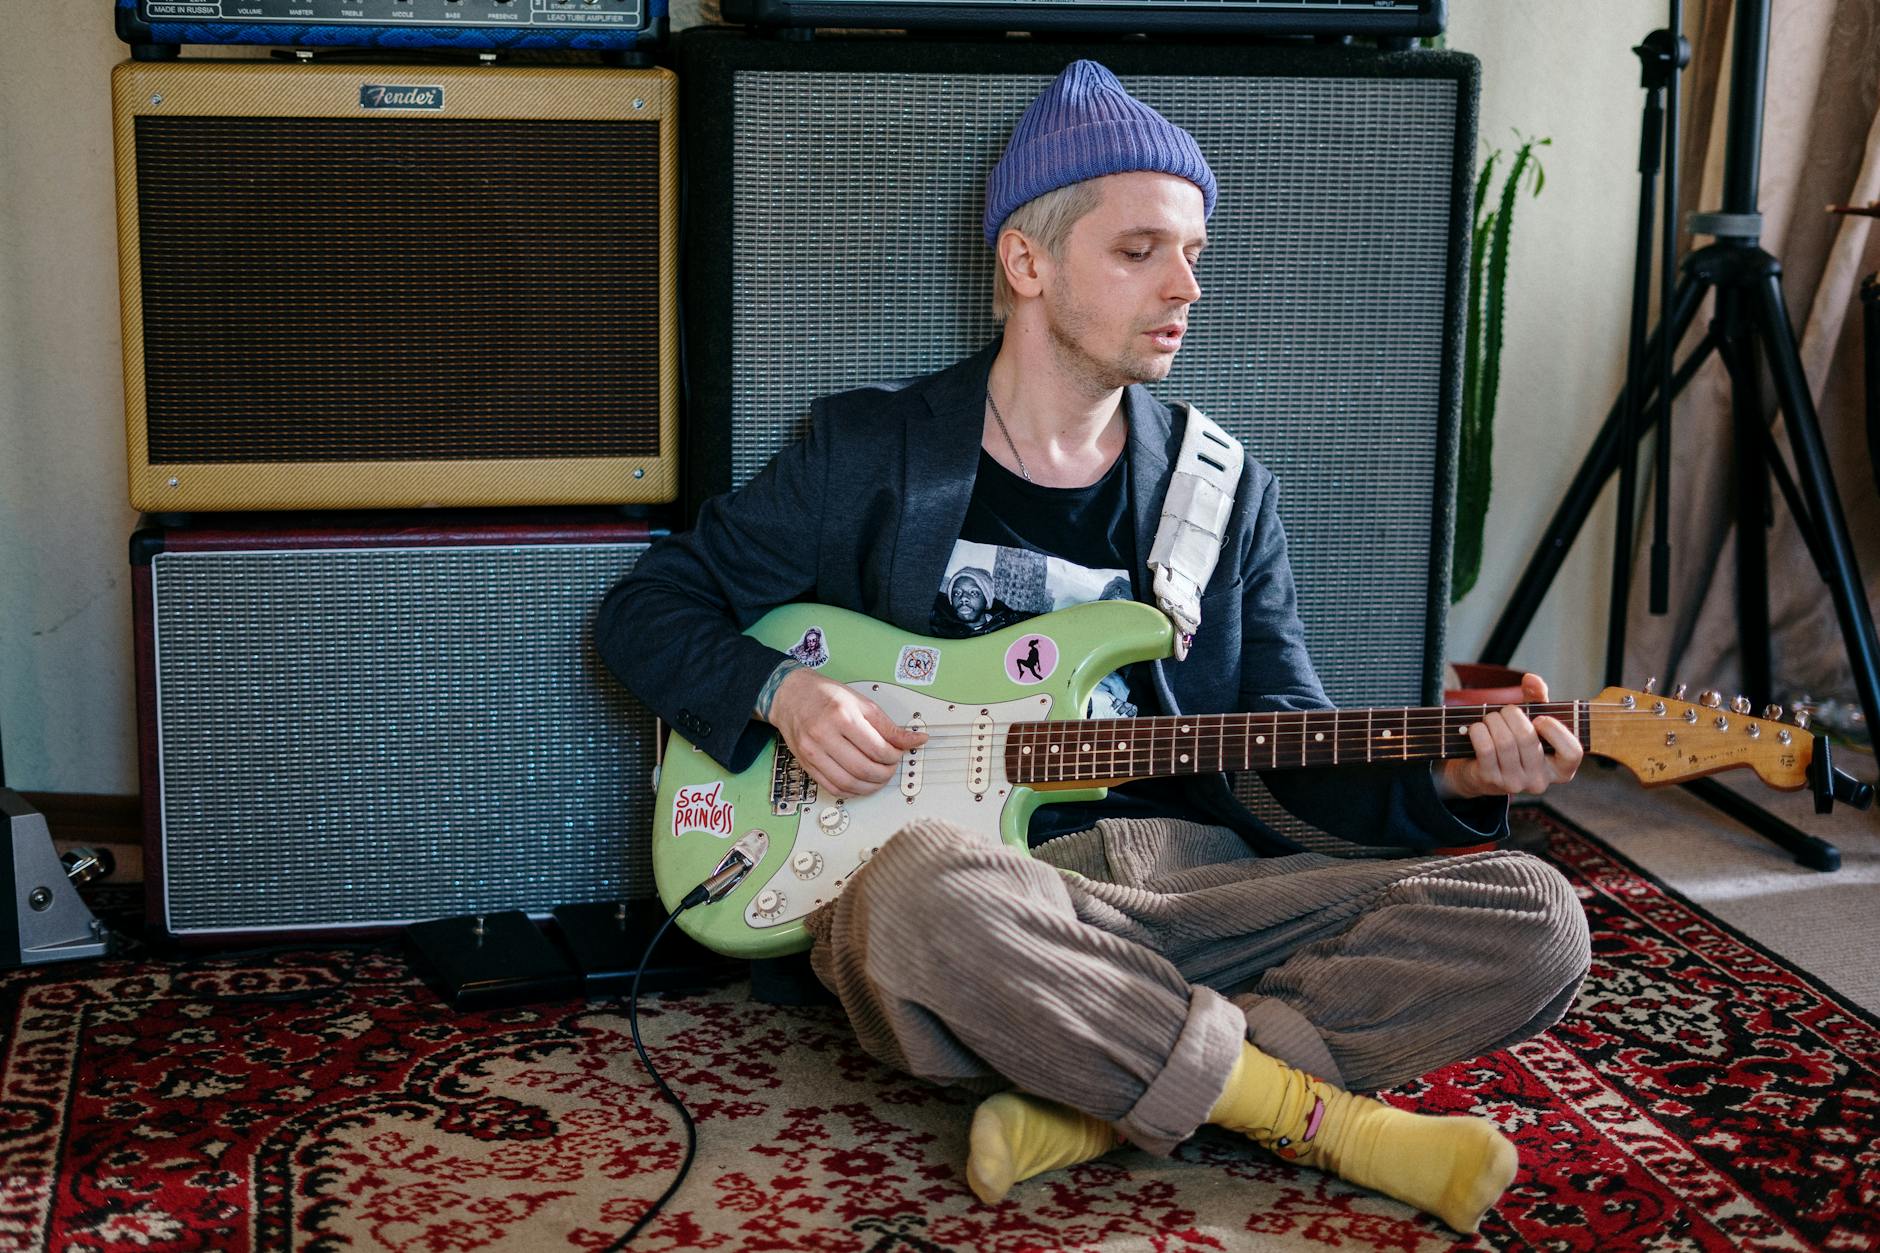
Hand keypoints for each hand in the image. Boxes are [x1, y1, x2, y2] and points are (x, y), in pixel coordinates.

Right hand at [766, 666, 926, 798]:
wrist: (791, 696)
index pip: (877, 748)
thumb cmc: (825, 696)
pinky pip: (832, 788)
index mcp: (842, 715)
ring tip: (878, 778)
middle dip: (885, 774)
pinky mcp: (806, 764)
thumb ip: (888, 726)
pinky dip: (851, 791)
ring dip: (870, 787)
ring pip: (848, 783)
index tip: (899, 754)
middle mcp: (824, 735)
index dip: (894, 757)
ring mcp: (812, 752)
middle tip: (891, 768)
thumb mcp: (862, 702)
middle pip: (863, 769)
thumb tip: (915, 740)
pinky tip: (860, 783)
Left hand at [1435, 673, 1582, 800]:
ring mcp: (1515, 784)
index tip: (1540, 719)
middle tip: (1506, 711)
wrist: (1480, 770)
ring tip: (1491, 718)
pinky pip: (1486, 748)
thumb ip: (1538, 698)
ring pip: (1505, 742)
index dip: (1555, 730)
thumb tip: (1531, 679)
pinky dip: (1479, 731)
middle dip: (1512, 715)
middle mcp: (1540, 781)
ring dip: (1493, 721)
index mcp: (1560, 770)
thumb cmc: (1514, 743)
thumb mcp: (1532, 720)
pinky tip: (1478, 728)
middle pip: (1528, 739)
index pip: (1572, 752)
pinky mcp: (1490, 781)